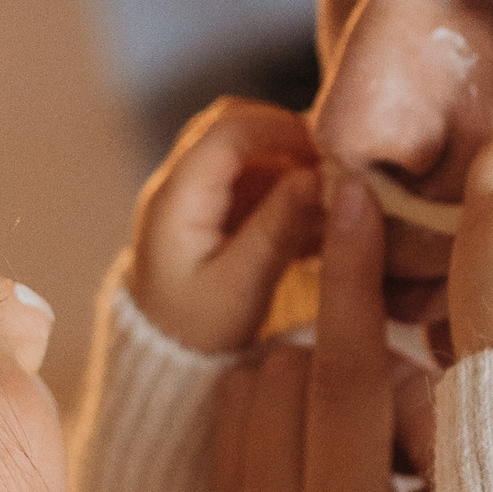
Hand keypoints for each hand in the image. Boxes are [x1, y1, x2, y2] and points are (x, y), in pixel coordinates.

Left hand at [130, 98, 322, 354]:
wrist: (161, 365)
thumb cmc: (197, 333)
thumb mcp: (242, 286)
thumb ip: (278, 229)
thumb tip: (318, 178)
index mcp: (175, 199)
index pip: (227, 129)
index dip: (281, 129)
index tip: (328, 154)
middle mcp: (176, 186)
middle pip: (232, 126)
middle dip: (285, 138)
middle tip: (331, 170)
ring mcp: (190, 197)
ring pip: (243, 151)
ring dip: (287, 165)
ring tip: (327, 201)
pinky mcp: (207, 213)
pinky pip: (247, 180)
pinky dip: (281, 190)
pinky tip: (312, 222)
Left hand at [212, 174, 453, 491]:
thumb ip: (466, 430)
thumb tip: (430, 344)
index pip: (341, 373)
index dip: (354, 277)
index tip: (355, 195)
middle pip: (288, 372)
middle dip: (356, 358)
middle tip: (430, 421)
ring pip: (257, 397)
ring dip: (323, 389)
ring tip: (396, 460)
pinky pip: (245, 440)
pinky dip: (295, 422)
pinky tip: (357, 467)